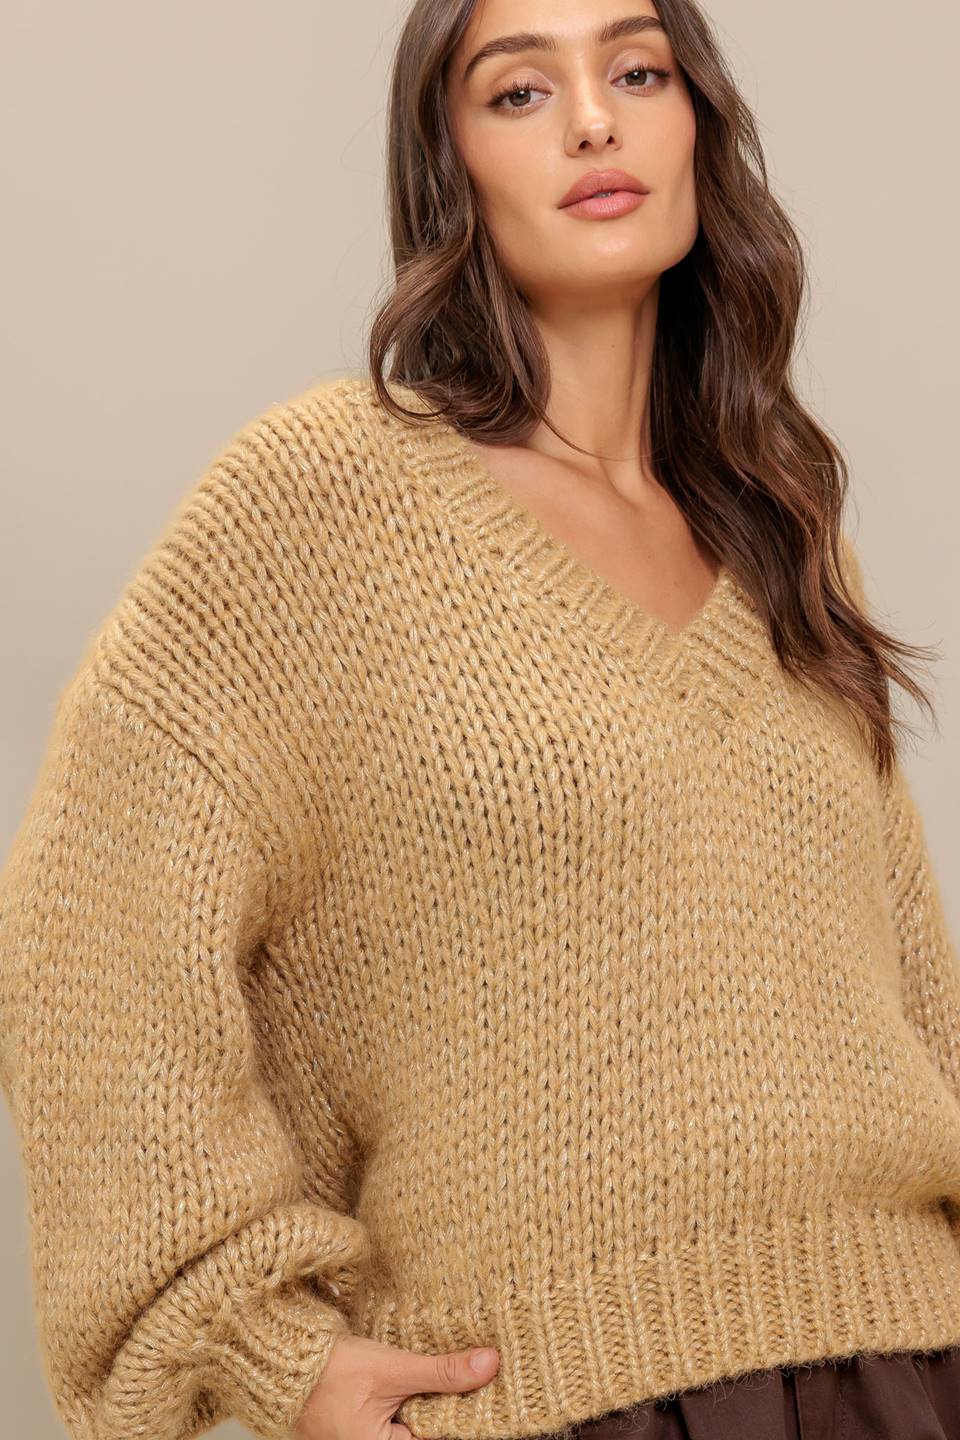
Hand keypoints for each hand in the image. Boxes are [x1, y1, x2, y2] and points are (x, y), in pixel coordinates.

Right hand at [292, 1332, 499, 1439]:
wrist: (284, 1360)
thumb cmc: (330, 1372)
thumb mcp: (393, 1369)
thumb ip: (442, 1372)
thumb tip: (490, 1365)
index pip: (442, 1436)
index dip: (468, 1414)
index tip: (492, 1388)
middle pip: (432, 1429)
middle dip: (452, 1404)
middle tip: (480, 1374)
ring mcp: (372, 1439)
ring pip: (419, 1422)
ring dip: (435, 1398)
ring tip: (458, 1372)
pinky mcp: (369, 1426)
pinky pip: (405, 1417)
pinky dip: (419, 1397)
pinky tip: (431, 1377)